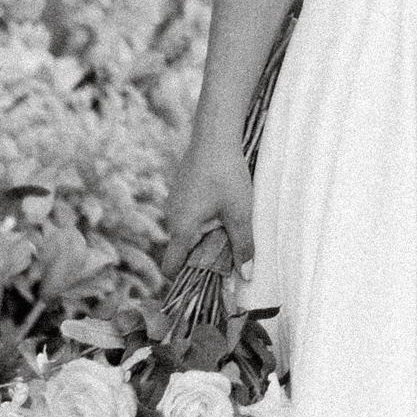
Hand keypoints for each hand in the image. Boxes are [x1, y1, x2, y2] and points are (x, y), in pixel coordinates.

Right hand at [162, 142, 254, 278]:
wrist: (215, 136)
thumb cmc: (227, 175)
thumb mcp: (240, 213)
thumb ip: (242, 246)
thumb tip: (245, 276)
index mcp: (181, 228)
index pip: (171, 266)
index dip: (184, 278)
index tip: (205, 280)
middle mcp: (171, 217)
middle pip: (182, 249)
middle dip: (202, 255)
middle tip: (228, 252)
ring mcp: (174, 202)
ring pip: (187, 230)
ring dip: (205, 234)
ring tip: (229, 225)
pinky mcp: (180, 189)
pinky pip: (188, 213)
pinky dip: (202, 218)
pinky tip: (222, 205)